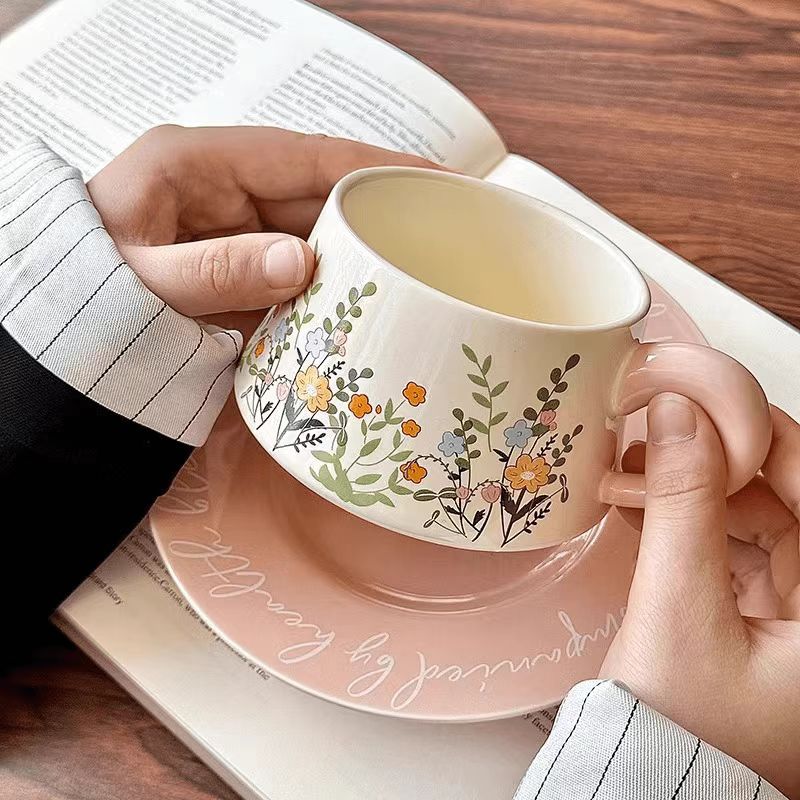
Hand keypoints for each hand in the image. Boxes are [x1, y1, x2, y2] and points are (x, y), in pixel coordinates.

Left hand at [87, 125, 433, 317]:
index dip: (372, 164)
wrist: (56, 340)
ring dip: (357, 255)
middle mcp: (224, 191)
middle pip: (318, 194)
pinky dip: (328, 287)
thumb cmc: (82, 299)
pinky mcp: (238, 268)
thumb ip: (217, 271)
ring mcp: (234, 231)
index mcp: (197, 165)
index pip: (304, 154)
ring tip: (413, 272)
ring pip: (314, 235)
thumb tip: (303, 260)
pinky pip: (296, 271)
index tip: (432, 176)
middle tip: (438, 236)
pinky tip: (362, 303)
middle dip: (375, 213)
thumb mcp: (144, 281)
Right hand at [600, 395, 799, 797]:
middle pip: (785, 499)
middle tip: (659, 432)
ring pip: (758, 520)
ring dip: (697, 491)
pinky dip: (692, 524)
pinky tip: (647, 506)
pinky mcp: (763, 620)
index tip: (706, 397)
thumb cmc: (680, 732)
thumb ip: (681, 508)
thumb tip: (678, 418)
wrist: (652, 787)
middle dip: (717, 461)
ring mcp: (798, 616)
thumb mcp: (678, 610)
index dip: (763, 435)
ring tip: (638, 471)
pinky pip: (735, 548)